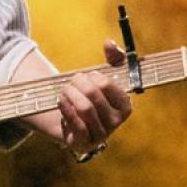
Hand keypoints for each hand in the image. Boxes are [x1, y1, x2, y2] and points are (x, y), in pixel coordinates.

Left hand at [57, 40, 132, 158]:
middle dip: (77, 83)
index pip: (107, 84)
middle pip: (93, 95)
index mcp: (125, 106)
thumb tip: (109, 43)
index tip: (88, 76)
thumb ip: (113, 57)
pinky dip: (65, 108)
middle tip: (72, 81)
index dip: (93, 76)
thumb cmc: (94, 96)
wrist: (74, 121)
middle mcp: (116, 122)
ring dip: (69, 94)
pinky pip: (75, 124)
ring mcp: (101, 135)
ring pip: (83, 108)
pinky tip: (61, 101)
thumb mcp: (104, 76)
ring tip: (65, 90)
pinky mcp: (84, 143)